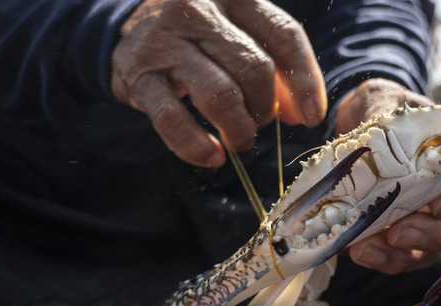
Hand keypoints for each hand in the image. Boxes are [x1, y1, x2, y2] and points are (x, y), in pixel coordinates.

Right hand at [111, 0, 326, 166]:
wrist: (128, 27)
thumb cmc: (200, 36)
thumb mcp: (239, 34)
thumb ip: (276, 68)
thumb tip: (304, 114)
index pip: (284, 34)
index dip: (305, 81)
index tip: (312, 117)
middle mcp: (199, 10)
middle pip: (255, 68)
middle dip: (265, 108)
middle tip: (259, 123)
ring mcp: (164, 41)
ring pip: (220, 95)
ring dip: (238, 129)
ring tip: (239, 140)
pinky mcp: (137, 75)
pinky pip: (173, 120)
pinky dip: (197, 146)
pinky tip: (211, 155)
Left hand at [337, 79, 440, 274]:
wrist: (356, 136)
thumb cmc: (384, 112)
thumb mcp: (385, 101)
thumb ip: (388, 112)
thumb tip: (380, 128)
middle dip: (440, 233)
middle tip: (400, 232)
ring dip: (411, 251)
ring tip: (369, 248)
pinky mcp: (415, 240)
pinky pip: (411, 258)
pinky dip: (388, 259)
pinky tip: (361, 251)